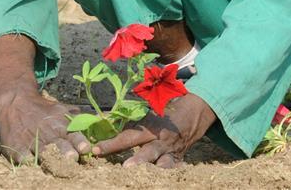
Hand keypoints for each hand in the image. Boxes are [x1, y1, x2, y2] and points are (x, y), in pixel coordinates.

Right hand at [0, 34, 90, 163]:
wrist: (17, 102)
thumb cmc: (45, 110)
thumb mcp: (64, 110)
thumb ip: (81, 118)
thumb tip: (106, 121)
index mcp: (62, 125)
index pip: (74, 134)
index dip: (80, 142)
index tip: (86, 148)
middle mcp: (49, 133)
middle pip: (59, 146)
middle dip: (66, 152)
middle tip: (72, 158)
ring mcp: (33, 141)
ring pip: (43, 153)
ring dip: (50, 160)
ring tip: (56, 167)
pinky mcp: (17, 148)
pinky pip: (24, 158)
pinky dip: (28, 163)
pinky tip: (32, 167)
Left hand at [92, 93, 215, 167]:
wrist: (193, 112)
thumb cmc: (165, 110)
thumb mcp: (148, 109)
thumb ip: (129, 117)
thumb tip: (102, 118)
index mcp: (151, 124)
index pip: (128, 135)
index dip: (111, 143)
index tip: (96, 150)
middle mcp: (160, 138)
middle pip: (145, 149)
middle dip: (136, 160)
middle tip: (125, 167)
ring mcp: (170, 150)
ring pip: (161, 161)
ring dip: (150, 168)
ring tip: (141, 176)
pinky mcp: (178, 159)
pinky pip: (173, 168)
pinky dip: (166, 174)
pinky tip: (159, 181)